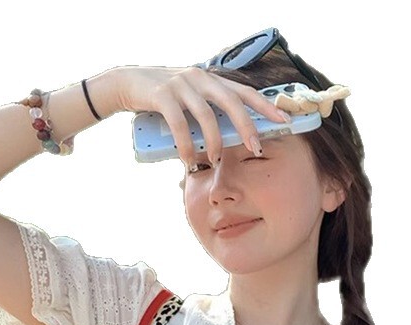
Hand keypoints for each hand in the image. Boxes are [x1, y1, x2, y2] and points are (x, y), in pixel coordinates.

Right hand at [113, 65, 289, 167]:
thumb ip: (209, 111)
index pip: (244, 91)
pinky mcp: (162, 95)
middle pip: (232, 102)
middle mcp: (200, 78)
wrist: (126, 84)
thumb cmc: (164, 99)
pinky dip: (187, 145)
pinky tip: (189, 160)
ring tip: (216, 160)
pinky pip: (180, 124)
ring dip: (214, 141)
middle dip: (247, 126)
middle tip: (256, 149)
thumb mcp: (191, 100)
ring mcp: (181, 84)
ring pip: (207, 115)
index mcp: (211, 79)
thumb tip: (229, 138)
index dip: (266, 106)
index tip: (285, 121)